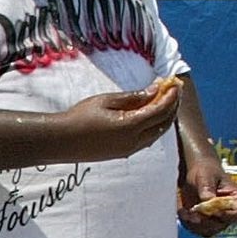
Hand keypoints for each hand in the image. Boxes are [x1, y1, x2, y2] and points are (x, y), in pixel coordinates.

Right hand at [60, 81, 180, 161]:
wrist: (62, 140)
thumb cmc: (80, 117)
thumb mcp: (105, 100)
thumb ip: (132, 97)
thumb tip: (154, 91)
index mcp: (131, 125)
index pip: (160, 110)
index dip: (170, 96)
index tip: (174, 84)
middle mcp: (134, 141)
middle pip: (164, 124)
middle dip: (172, 107)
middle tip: (173, 91)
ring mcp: (129, 149)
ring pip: (157, 134)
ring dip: (164, 118)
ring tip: (164, 102)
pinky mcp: (123, 153)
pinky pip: (147, 140)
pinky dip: (154, 127)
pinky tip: (149, 118)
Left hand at [179, 166, 236, 237]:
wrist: (195, 173)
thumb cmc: (205, 171)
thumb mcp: (206, 175)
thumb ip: (207, 187)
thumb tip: (207, 199)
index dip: (226, 215)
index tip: (210, 210)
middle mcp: (230, 212)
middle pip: (222, 225)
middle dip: (206, 220)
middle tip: (193, 210)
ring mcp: (218, 220)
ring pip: (209, 231)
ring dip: (195, 224)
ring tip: (186, 211)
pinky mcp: (205, 223)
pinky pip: (197, 230)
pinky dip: (188, 224)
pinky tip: (183, 212)